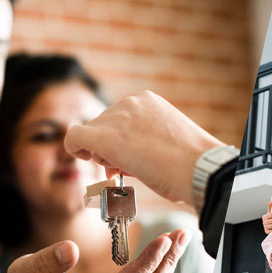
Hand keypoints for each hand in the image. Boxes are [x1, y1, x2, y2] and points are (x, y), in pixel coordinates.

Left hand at [64, 91, 223, 206]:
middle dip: (108, 148)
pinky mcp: (102, 136)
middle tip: (121, 170)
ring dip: (101, 153)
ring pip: (92, 133)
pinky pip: (75, 136)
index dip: (121, 140)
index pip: (121, 120)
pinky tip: (83, 157)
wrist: (197, 168)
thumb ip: (143, 144)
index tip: (130, 158)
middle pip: (104, 125)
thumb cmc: (190, 164)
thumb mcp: (168, 144)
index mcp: (148, 102)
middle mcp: (130, 103)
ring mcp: (116, 117)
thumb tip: (123, 159)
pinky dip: (74, 147)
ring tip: (124, 170)